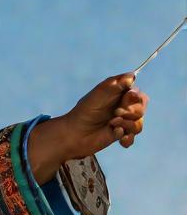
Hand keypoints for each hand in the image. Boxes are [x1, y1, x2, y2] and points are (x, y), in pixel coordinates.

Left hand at [28, 73, 148, 183]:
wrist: (73, 133)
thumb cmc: (85, 110)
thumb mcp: (99, 94)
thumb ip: (115, 85)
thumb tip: (132, 76)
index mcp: (119, 96)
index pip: (138, 95)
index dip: (135, 97)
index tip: (127, 97)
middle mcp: (123, 109)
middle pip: (141, 109)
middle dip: (131, 112)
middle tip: (115, 114)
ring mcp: (122, 123)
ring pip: (138, 124)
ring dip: (127, 124)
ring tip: (112, 124)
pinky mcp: (119, 136)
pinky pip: (132, 138)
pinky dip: (127, 139)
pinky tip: (118, 138)